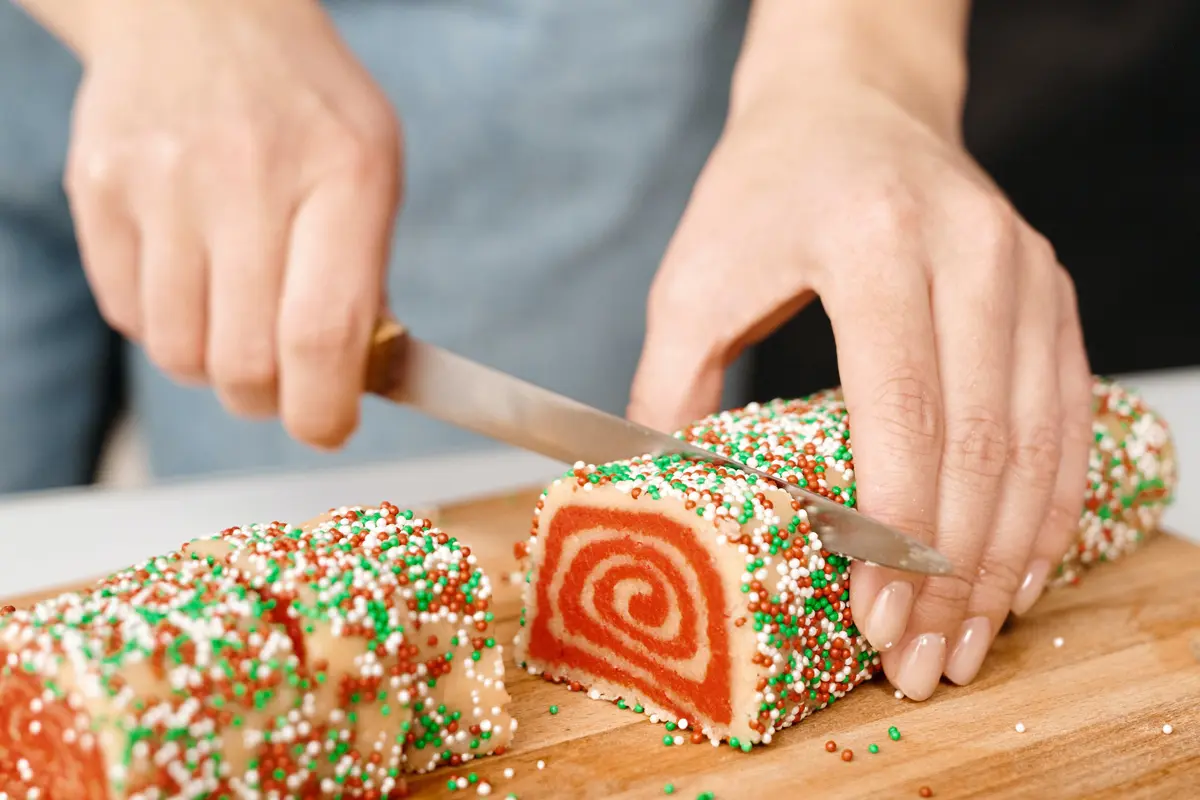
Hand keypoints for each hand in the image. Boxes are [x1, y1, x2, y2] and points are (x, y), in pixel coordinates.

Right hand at [64, 0, 400, 446]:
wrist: (199, 11)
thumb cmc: (304, 106)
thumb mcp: (372, 168)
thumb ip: (367, 276)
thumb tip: (353, 385)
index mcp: (343, 174)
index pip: (322, 334)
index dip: (323, 411)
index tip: (328, 426)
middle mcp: (247, 176)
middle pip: (245, 364)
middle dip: (271, 398)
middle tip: (285, 376)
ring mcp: (161, 183)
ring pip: (180, 356)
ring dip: (215, 365)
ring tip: (238, 314)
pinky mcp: (97, 190)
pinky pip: (129, 317)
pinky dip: (166, 325)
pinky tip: (192, 276)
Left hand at [627, 76, 1093, 699]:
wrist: (849, 105)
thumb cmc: (762, 191)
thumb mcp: (692, 281)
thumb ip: (667, 393)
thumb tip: (654, 505)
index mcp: (875, 239)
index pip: (905, 409)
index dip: (894, 530)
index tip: (872, 617)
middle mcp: (972, 252)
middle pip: (980, 443)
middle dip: (950, 574)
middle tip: (917, 663)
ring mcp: (1027, 273)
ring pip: (1037, 445)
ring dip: (1003, 561)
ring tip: (963, 643)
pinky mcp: (1052, 296)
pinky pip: (1066, 420)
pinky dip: (1046, 508)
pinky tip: (1016, 571)